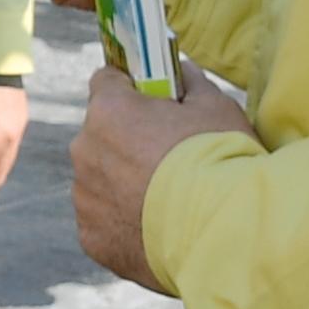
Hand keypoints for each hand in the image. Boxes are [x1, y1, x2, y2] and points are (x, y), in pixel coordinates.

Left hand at [69, 66, 252, 291]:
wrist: (223, 232)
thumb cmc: (221, 159)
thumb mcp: (217, 107)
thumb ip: (191, 83)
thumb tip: (181, 71)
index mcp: (110, 109)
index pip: (107, 81)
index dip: (132, 90)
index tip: (154, 102)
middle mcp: (85, 149)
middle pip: (101, 135)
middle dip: (128, 141)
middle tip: (170, 158)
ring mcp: (85, 196)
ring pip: (100, 180)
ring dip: (124, 184)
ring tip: (169, 201)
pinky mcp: (92, 237)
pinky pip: (104, 221)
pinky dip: (125, 223)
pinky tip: (159, 230)